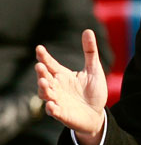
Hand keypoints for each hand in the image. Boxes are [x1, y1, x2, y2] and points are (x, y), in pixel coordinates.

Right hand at [36, 29, 106, 144]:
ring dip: (44, 88)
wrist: (97, 114)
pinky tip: (52, 105)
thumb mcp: (94, 70)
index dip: (44, 57)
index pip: (51, 64)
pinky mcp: (62, 114)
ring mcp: (58, 100)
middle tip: (40, 66)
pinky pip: (54, 111)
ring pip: (45, 94)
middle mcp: (57, 87)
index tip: (39, 48)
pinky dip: (52, 108)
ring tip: (44, 82)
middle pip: (45, 78)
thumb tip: (88, 30)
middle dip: (41, 73)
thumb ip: (90, 52)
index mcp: (63, 75)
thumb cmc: (93, 91)